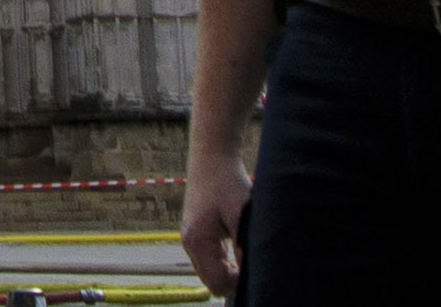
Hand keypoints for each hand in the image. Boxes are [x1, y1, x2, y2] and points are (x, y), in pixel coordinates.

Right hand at [180, 146, 250, 295]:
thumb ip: (244, 246)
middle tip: (249, 256)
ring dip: (230, 267)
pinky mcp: (197, 234)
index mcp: (197, 240)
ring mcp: (191, 239)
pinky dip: (225, 259)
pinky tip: (237, 243)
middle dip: (233, 276)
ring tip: (244, 247)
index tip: (251, 265)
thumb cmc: (227, 182)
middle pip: (212, 281)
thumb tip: (251, 272)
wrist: (212, 156)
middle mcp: (189, 243)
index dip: (237, 282)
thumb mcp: (241, 215)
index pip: (216, 283)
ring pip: (212, 272)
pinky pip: (211, 260)